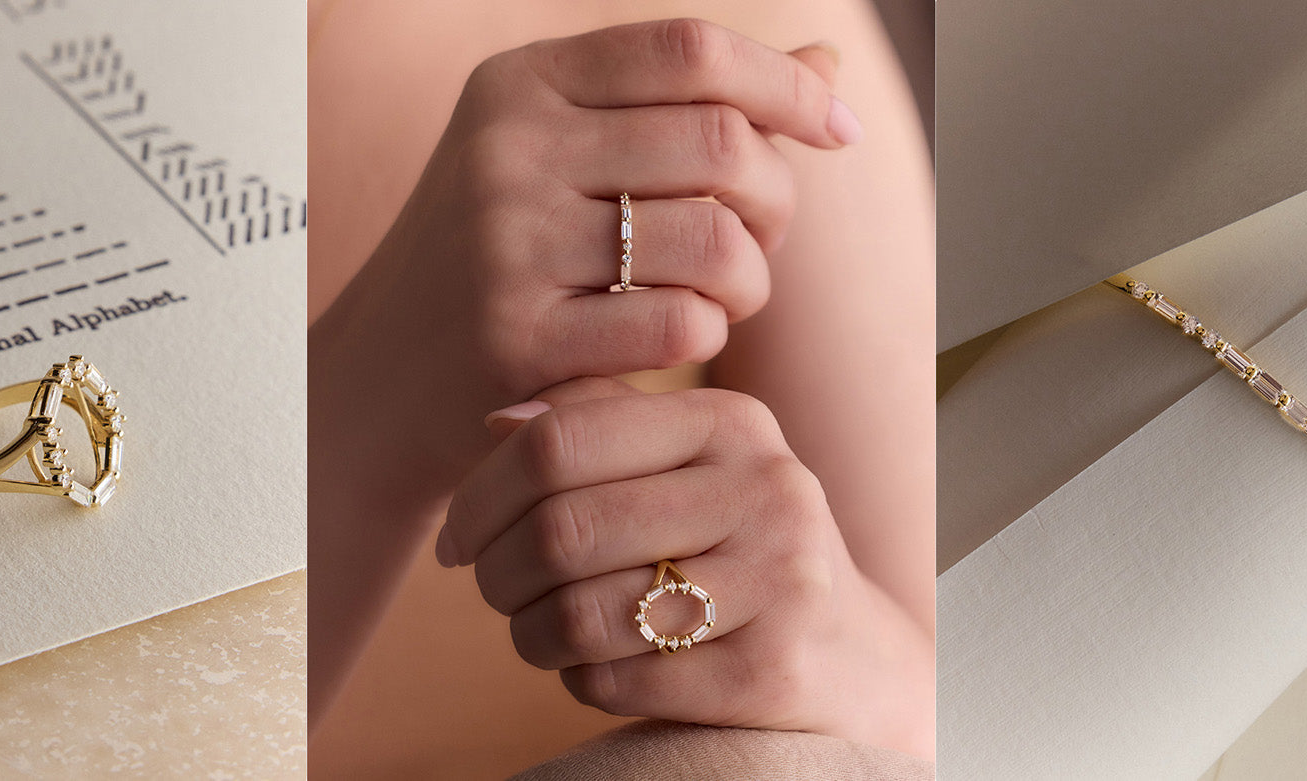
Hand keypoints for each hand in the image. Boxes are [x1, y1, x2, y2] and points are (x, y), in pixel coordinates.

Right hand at [312, 18, 855, 485]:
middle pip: (721, 143)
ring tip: (725, 295)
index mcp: (519, 84)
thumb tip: (825, 67)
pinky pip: (682, 322)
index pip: (689, 50)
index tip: (837, 132)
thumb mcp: (562, 157)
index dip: (785, 86)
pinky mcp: (515, 338)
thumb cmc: (498, 259)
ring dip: (752, 278)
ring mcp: (505, 243)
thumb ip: (685, 109)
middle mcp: (506, 150)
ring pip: (715, 240)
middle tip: (761, 239)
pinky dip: (709, 333)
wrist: (380, 378)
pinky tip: (681, 337)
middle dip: (776, 198)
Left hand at [436, 377, 932, 756]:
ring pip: (582, 614)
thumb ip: (599, 424)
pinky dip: (582, 680)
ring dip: (530, 634)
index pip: (560, 442)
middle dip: (497, 572)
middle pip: (562, 530)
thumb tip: (496, 423)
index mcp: (731, 423)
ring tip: (534, 633)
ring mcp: (778, 583)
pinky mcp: (771, 673)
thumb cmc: (736, 547)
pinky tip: (595, 667)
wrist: (851, 657)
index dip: (479, 496)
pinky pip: (619, 680)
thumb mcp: (688, 466)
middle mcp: (766, 490)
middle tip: (487, 590)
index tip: (456, 537)